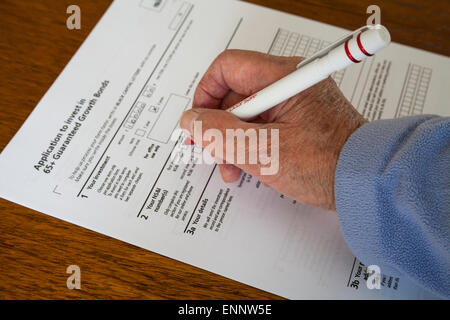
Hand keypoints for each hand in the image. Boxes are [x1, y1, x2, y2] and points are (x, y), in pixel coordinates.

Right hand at [180, 49, 366, 209]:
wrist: (365, 183)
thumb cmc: (326, 165)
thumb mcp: (262, 150)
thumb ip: (220, 133)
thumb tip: (191, 121)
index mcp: (282, 77)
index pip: (227, 68)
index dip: (205, 95)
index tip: (198, 123)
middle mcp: (287, 83)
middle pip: (233, 93)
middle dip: (217, 125)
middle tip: (210, 152)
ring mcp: (293, 101)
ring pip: (246, 112)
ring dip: (231, 139)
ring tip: (231, 168)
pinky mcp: (297, 118)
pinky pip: (262, 124)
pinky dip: (249, 143)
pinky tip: (248, 165)